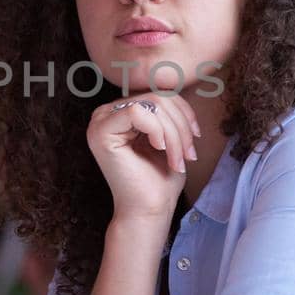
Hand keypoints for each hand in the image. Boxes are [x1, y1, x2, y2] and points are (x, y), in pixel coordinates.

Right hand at [87, 91, 201, 222]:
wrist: (150, 210)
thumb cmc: (160, 179)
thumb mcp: (169, 136)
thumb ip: (166, 110)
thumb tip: (174, 83)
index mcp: (120, 113)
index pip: (158, 95)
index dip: (183, 113)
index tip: (194, 141)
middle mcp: (105, 114)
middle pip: (157, 97)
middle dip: (181, 126)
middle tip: (189, 155)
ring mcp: (99, 122)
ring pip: (151, 104)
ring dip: (175, 133)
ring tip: (179, 159)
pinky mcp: (100, 132)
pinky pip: (137, 112)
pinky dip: (158, 130)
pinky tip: (160, 149)